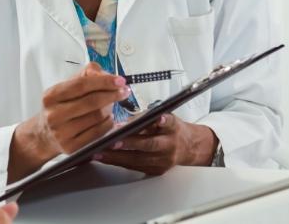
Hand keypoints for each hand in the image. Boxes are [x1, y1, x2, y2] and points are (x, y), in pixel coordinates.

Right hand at [8, 63, 129, 181]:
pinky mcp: (71, 147)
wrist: (43, 135)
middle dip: (112, 95)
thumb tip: (106, 75)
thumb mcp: (65, 88)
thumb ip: (85, 76)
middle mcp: (54, 114)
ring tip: (111, 105)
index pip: (81, 85)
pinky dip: (108, 124)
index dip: (103, 82)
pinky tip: (108, 118)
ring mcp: (62, 133)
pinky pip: (98, 133)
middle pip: (91, 102)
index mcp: (51, 96)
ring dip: (110, 109)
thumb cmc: (58, 108)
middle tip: (124, 91)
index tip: (120, 80)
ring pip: (97, 117)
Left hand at [94, 114, 217, 174]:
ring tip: (99, 153)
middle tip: (111, 142)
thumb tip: (122, 123)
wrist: (189, 147)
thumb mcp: (164, 116)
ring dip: (117, 157)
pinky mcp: (157, 171)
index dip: (159, 122)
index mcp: (173, 127)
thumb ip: (146, 118)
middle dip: (129, 144)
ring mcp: (163, 160)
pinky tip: (105, 158)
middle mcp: (169, 145)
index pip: (167, 123)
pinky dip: (119, 162)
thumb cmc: (171, 129)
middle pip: (149, 145)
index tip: (154, 119)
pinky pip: (135, 166)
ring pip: (138, 160)